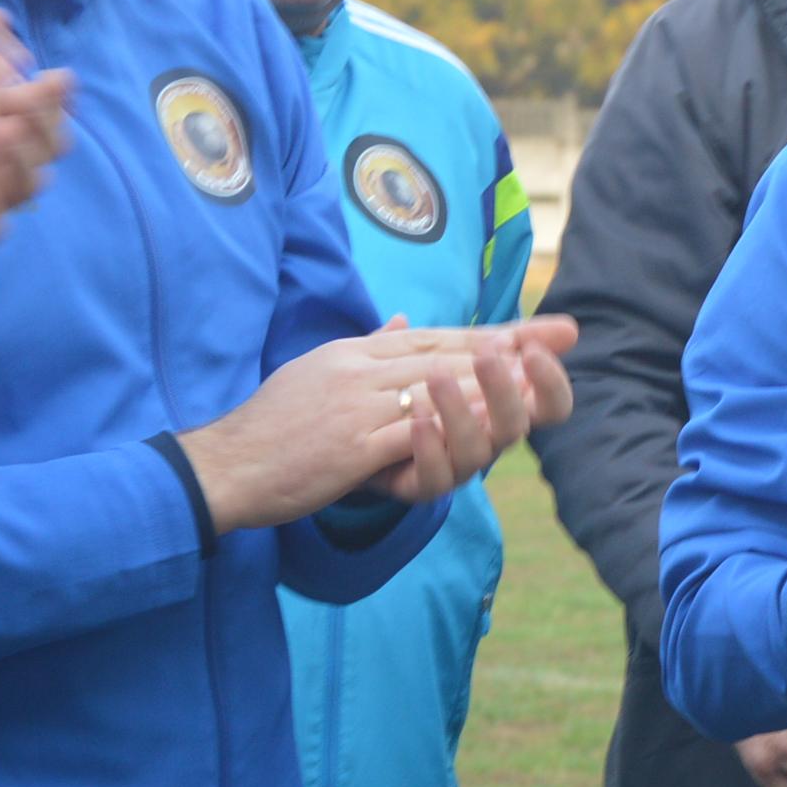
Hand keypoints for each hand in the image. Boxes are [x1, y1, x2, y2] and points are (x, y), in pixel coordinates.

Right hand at [182, 314, 578, 529]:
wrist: (225, 465)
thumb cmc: (273, 427)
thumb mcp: (320, 373)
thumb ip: (368, 349)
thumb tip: (404, 321)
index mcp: (356, 352)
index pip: (433, 335)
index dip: (488, 331)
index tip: (536, 328)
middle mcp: (360, 369)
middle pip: (447, 352)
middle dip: (509, 344)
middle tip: (560, 337)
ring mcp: (357, 403)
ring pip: (438, 384)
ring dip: (494, 379)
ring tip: (543, 374)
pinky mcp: (353, 443)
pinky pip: (414, 430)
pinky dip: (456, 423)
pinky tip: (493, 424)